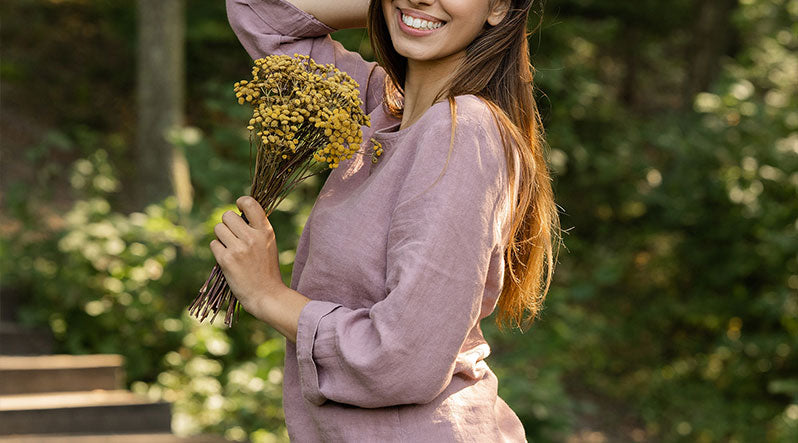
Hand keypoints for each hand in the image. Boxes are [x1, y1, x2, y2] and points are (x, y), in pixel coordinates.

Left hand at [209, 196, 284, 319]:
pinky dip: (218, 251)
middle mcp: (252, 237)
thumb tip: (237, 215)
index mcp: (265, 231)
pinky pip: (214, 244)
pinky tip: (227, 259)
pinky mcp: (227, 260)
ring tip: (231, 249)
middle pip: (227, 215)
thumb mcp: (268, 244)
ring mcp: (239, 248)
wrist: (267, 295)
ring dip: (221, 237)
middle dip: (227, 224)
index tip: (239, 208)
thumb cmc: (266, 270)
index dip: (241, 202)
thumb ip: (256, 229)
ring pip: (218, 229)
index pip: (250, 203)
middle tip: (233, 236)